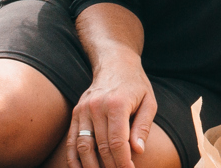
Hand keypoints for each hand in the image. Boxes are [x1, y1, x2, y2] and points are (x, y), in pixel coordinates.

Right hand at [69, 49, 158, 167]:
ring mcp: (83, 110)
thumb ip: (143, 126)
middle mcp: (96, 107)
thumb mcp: (149, 102)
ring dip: (91, 166)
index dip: (123, 161)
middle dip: (110, 166)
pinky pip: (71, 140)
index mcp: (116, 104)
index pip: (117, 141)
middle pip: (101, 146)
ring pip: (83, 146)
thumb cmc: (135, 85)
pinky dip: (74, 158)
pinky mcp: (75, 113)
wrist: (115, 63)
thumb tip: (138, 151)